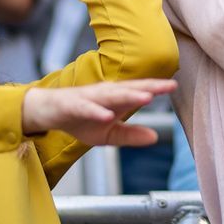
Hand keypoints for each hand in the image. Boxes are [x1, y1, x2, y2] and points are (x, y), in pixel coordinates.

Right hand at [19, 78, 175, 144]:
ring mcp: (88, 98)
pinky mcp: (72, 105)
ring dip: (129, 95)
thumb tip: (155, 138)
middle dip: (150, 86)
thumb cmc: (79, 120)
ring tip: (147, 97)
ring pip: (111, 95)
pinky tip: (108, 115)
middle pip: (130, 88)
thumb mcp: (108, 134)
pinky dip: (97, 111)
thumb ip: (131, 135)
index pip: (139, 91)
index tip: (175, 85)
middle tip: (169, 85)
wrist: (47, 114)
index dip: (157, 88)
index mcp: (115, 99)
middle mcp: (104, 94)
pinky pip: (86, 108)